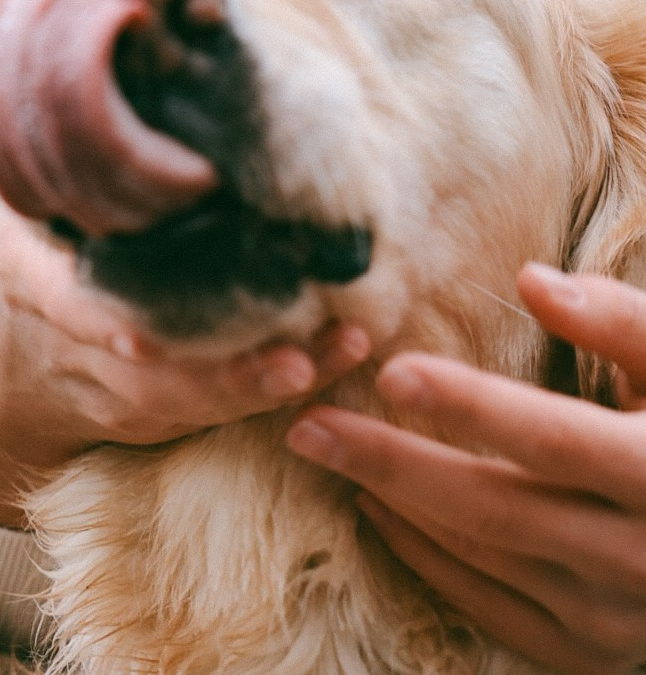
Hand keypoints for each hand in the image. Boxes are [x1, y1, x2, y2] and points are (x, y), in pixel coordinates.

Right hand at [0, 0, 371, 526]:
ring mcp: (124, 383)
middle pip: (152, 369)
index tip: (140, 334)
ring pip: (199, 396)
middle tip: (296, 348)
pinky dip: (276, 387)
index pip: (58, 307)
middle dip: (221, 367)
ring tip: (337, 345)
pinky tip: (338, 354)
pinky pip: (223, 407)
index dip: (99, 325)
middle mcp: (82, 342)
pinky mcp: (162, 407)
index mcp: (30, 281)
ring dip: (266, 380)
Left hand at [286, 264, 645, 674]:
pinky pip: (492, 610)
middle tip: (307, 424)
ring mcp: (614, 616)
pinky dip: (426, 560)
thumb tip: (530, 280)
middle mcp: (638, 556)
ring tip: (327, 451)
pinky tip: (376, 511)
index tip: (391, 371)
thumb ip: (619, 321)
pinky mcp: (591, 651)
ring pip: (483, 557)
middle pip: (493, 507)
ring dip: (397, 505)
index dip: (470, 406)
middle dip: (391, 463)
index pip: (551, 439)